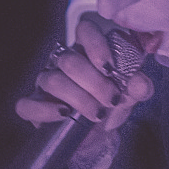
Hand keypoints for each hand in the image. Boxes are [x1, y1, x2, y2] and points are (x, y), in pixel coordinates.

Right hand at [15, 14, 154, 133]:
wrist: (97, 138)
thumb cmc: (109, 108)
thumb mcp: (128, 98)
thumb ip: (136, 89)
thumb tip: (140, 83)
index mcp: (86, 52)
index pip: (84, 31)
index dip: (96, 45)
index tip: (110, 68)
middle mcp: (63, 63)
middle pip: (70, 60)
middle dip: (94, 83)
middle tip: (111, 100)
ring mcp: (46, 82)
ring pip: (53, 80)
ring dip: (79, 99)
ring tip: (97, 114)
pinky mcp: (33, 105)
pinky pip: (28, 104)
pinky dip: (45, 111)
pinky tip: (64, 115)